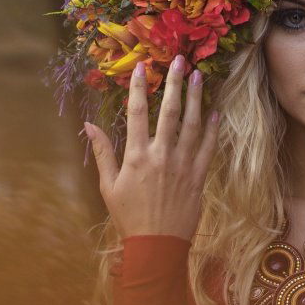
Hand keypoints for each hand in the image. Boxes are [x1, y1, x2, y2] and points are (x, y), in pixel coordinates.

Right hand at [83, 55, 219, 241]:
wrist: (157, 244)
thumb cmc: (129, 216)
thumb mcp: (109, 186)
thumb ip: (103, 152)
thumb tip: (89, 125)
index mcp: (137, 156)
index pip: (138, 113)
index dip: (140, 87)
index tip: (142, 66)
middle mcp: (162, 155)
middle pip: (170, 112)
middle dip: (175, 83)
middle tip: (181, 60)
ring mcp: (183, 165)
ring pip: (192, 125)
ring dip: (197, 99)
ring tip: (200, 76)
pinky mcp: (199, 177)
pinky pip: (208, 148)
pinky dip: (212, 129)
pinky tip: (216, 112)